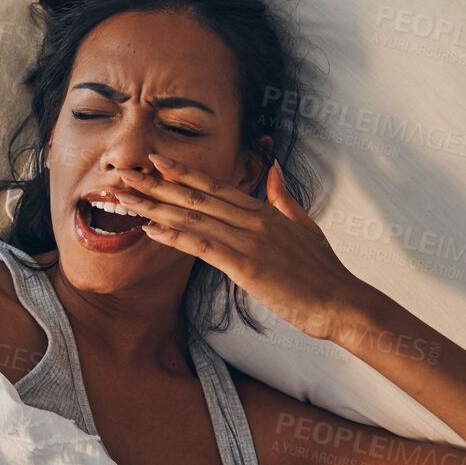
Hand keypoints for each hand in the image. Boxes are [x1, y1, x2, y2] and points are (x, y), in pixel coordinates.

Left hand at [113, 153, 374, 340]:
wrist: (342, 303)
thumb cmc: (324, 271)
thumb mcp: (305, 225)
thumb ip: (284, 197)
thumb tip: (274, 170)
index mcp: (264, 210)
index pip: (214, 186)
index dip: (182, 173)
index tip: (154, 161)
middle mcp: (252, 219)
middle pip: (195, 197)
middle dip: (155, 185)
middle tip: (123, 173)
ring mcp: (249, 240)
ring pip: (192, 217)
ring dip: (154, 207)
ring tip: (123, 198)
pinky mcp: (246, 265)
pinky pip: (203, 246)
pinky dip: (174, 236)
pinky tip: (151, 229)